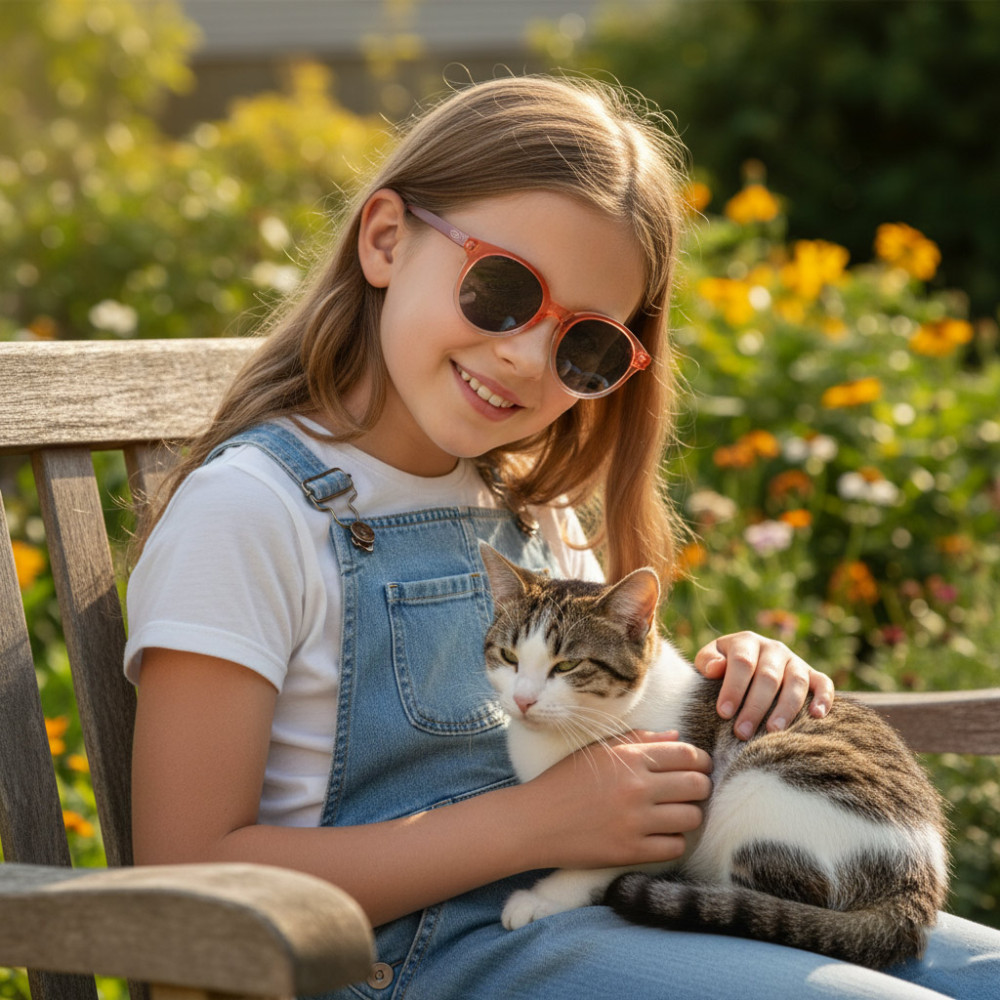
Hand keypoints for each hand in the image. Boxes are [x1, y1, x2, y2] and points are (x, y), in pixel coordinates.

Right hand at [522, 731, 712, 870]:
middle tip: (690, 792)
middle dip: (700, 787)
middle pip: (697, 785)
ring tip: (674, 814)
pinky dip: (673, 840)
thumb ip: (638, 740)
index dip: (700, 761)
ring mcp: (635, 821)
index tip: (698, 768)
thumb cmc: (564, 781)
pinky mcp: (631, 851)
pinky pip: (675, 846)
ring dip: (688, 815)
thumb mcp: (598, 751)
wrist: (534, 821)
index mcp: (629, 757)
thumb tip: (676, 736)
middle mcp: (637, 786)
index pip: (687, 755)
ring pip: (692, 817)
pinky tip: (659, 834)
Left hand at [694, 632, 833, 739]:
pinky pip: (823, 683)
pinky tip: (817, 715)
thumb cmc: (722, 667)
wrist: (744, 663)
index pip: (742, 663)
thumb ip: (707, 661)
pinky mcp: (813, 674)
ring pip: (796, 682)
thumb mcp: (709, 659)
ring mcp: (795, 661)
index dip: (733, 688)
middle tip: (742, 733)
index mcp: (747, 641)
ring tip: (774, 731)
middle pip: (768, 677)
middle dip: (755, 706)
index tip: (724, 713)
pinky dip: (824, 697)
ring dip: (786, 707)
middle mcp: (774, 649)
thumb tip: (715, 668)